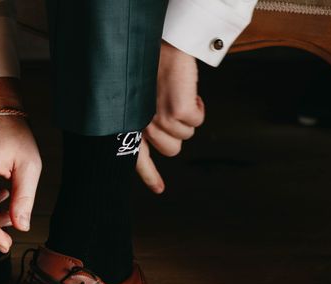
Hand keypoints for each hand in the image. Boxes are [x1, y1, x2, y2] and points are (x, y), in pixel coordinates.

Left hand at [137, 41, 205, 192]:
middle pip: (171, 150)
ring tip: (179, 97)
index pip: (137, 158)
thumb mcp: (141, 100)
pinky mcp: (178, 112)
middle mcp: (143, 126)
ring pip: (185, 137)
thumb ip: (146, 119)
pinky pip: (197, 123)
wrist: (163, 47)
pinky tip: (190, 94)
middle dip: (178, 132)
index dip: (149, 175)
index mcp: (131, 124)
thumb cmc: (152, 70)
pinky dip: (199, 108)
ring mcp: (160, 120)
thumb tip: (160, 136)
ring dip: (188, 119)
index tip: (159, 189)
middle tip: (174, 111)